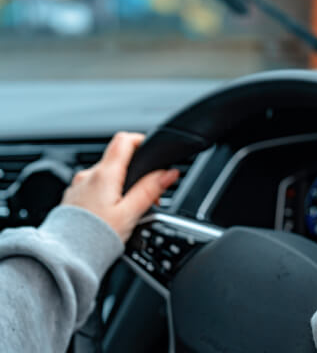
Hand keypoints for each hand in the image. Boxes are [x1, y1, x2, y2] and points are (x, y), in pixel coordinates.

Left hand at [61, 132, 179, 241]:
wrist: (66, 255)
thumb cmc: (96, 237)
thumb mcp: (131, 213)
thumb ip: (151, 190)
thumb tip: (170, 173)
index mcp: (105, 175)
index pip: (124, 141)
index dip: (140, 141)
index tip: (151, 153)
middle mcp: (88, 176)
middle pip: (117, 161)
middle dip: (135, 174)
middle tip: (146, 198)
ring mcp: (78, 186)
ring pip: (106, 176)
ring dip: (121, 187)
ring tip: (127, 212)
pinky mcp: (73, 198)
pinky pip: (94, 189)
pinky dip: (106, 196)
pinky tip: (110, 215)